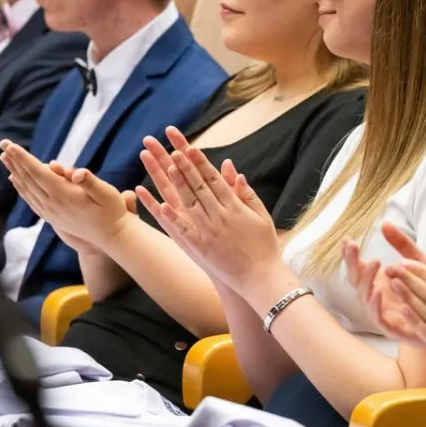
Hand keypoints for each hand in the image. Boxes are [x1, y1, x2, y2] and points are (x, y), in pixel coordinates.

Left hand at [0, 140, 134, 250]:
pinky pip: (31, 200)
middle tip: (3, 144)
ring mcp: (51, 212)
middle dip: (15, 160)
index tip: (10, 145)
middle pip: (28, 179)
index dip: (24, 158)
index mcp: (63, 195)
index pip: (38, 172)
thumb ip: (90, 182)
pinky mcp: (52, 218)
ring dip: (15, 172)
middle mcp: (52, 204)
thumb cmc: (112, 211)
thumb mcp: (107, 193)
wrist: (112, 237)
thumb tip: (77, 172)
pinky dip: (21, 188)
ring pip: (27, 189)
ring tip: (5, 158)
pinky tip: (16, 182)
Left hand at [136, 126, 279, 287]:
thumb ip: (246, 193)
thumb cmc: (264, 246)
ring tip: (165, 167)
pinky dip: (172, 217)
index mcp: (235, 207)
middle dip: (185, 167)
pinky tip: (162, 204)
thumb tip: (234, 171)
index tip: (189, 148)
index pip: (214, 179)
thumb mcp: (261, 216)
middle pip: (199, 186)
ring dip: (176, 184)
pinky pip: (183, 230)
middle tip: (171, 149)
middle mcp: (220, 216)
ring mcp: (209, 232)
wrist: (260, 278)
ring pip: (189, 203)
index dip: (200, 162)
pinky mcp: (201, 248)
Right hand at [344, 222, 425, 345]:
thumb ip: (402, 244)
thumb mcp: (418, 263)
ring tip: (374, 263)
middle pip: (357, 281)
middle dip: (352, 263)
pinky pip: (379, 319)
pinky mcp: (392, 329)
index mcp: (378, 282)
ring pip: (366, 299)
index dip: (350, 255)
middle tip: (354, 246)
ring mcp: (382, 314)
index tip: (348, 239)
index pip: (358, 267)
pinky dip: (376, 306)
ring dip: (367, 281)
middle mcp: (376, 298)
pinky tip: (379, 291)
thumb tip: (384, 223)